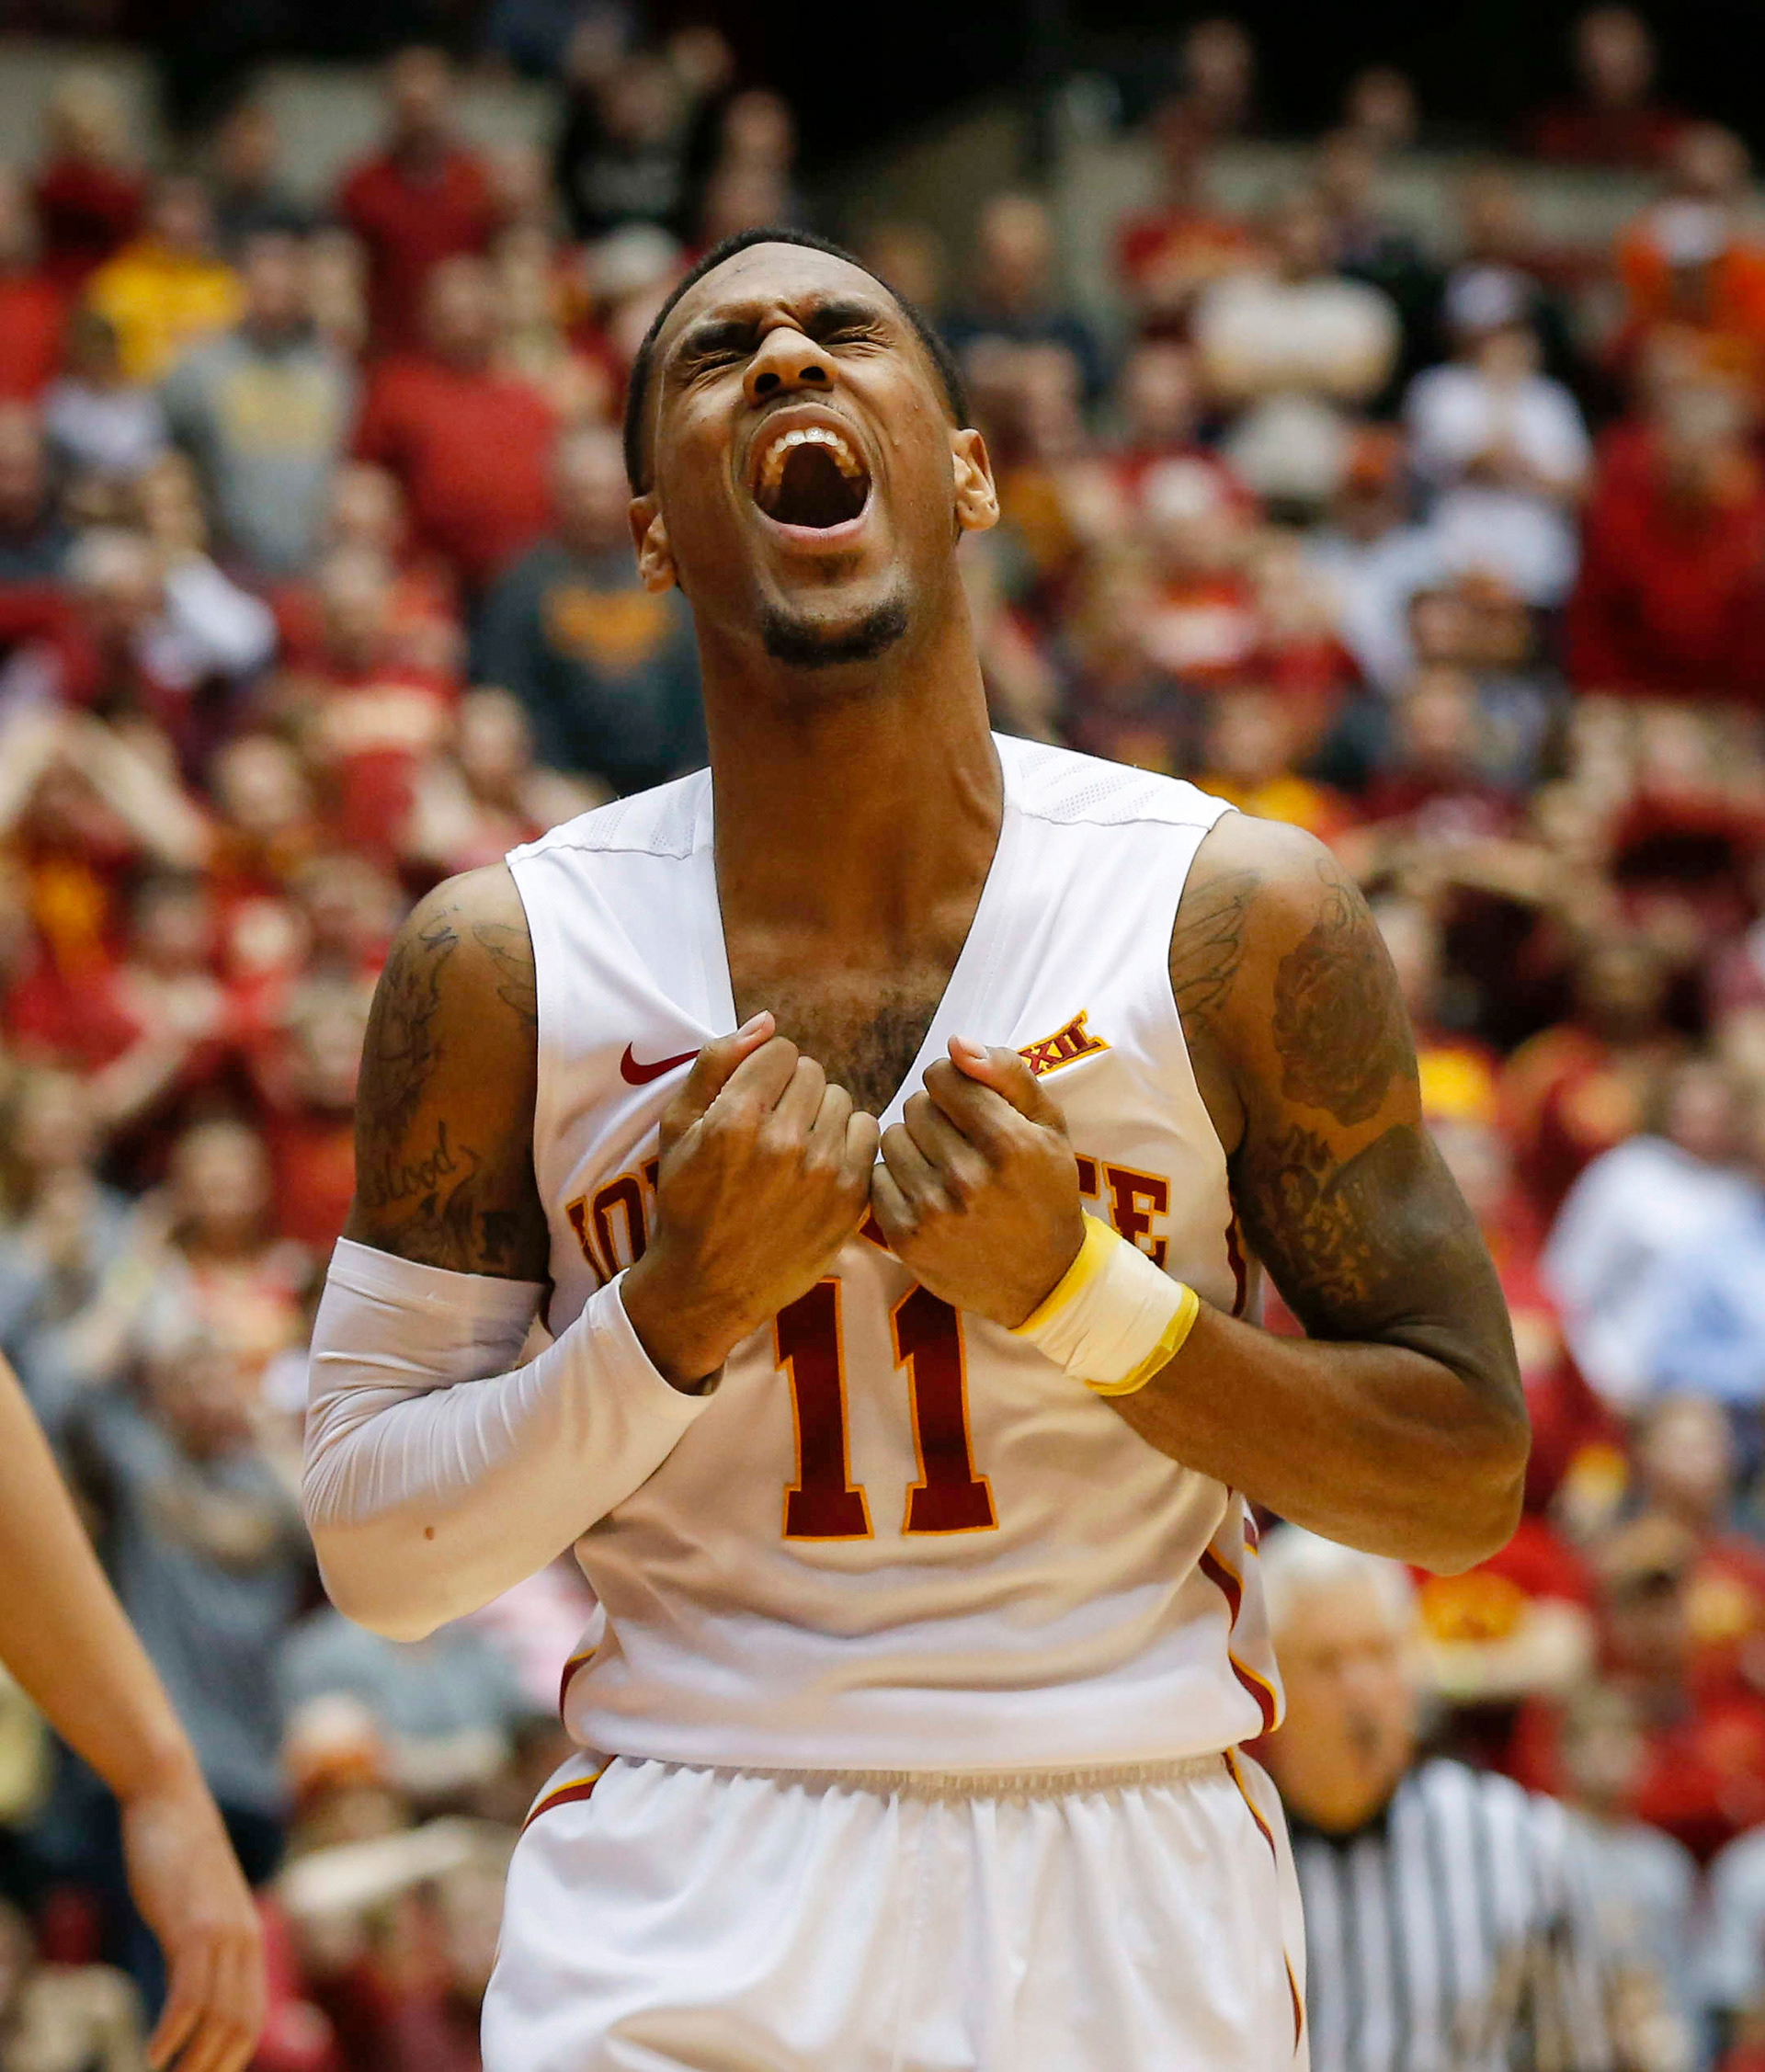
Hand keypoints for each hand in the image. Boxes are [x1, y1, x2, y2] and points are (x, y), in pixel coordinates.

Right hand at [121, 1760, 264, 2071]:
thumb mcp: (191, 1911)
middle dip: (213, 2068)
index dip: (231, 2057)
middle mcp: (244, 1938)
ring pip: (219, 2016)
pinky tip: (153, 2055)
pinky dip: (173, 2033)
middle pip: (241, 2025)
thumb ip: (195, 1950)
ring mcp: (222, 1931)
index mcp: (247, 1938)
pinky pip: (190, 1993)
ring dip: (193, 2062)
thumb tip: (188, 1992)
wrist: (170, 1800)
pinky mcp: (194, 1924)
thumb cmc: (176, 1855)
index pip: (252, 2017)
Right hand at [621, 1015, 879, 1385]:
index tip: (754, 1097)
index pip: (780, 1049)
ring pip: (842, 1099)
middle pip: (812, 1071)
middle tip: (772, 1125)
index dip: (764, 1070)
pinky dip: (848, 1140)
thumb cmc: (688, 1200)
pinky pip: (868, 1132)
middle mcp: (785, 1142)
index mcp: (737, 1119)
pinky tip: (821, 1161)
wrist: (708, 1285)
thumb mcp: (677, 1127)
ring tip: (796, 1146)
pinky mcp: (851, 1198)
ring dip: (821, 1113)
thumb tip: (767, 1020)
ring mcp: (823, 1172)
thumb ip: (716, 1062)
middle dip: (791, 1089)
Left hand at [871, 1038, 1086, 1327]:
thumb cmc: (1046, 1191)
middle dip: (934, 1114)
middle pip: (915, 1106)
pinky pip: (878, 1177)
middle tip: (958, 1140)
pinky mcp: (907, 1238)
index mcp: (1010, 1144)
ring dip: (913, 1144)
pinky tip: (924, 1190)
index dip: (952, 1083)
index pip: (943, 1076)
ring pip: (892, 1137)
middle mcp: (969, 1178)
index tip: (965, 1103)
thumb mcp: (1049, 1127)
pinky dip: (897, 1178)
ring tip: (941, 1164)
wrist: (1043, 1279)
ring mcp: (934, 1211)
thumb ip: (1008, 1074)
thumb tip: (955, 1043)